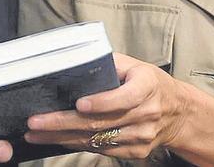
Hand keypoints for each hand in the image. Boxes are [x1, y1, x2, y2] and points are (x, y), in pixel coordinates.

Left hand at [23, 53, 190, 160]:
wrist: (178, 112)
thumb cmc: (149, 83)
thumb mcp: (134, 65)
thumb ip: (107, 63)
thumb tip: (73, 62)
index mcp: (147, 87)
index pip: (125, 97)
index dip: (102, 102)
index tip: (79, 103)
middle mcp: (146, 114)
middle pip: (101, 123)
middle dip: (63, 123)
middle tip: (36, 121)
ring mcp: (141, 136)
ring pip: (97, 140)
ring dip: (62, 138)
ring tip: (36, 133)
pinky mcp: (135, 151)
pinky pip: (101, 150)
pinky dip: (75, 145)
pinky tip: (56, 140)